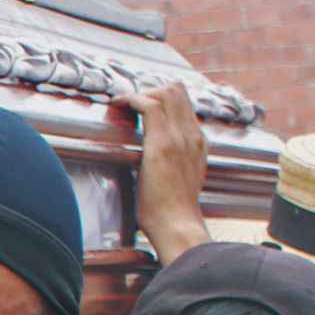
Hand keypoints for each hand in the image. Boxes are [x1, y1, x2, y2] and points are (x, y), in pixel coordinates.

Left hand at [118, 80, 209, 264]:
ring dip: (139, 93)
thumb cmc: (171, 210)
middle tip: (126, 103)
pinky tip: (117, 106)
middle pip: (176, 89)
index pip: (183, 102)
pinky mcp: (162, 145)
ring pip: (166, 92)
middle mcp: (192, 135)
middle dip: (148, 89)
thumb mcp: (180, 179)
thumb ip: (174, 162)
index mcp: (197, 142)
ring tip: (121, 105)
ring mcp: (180, 138)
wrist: (177, 225)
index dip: (159, 95)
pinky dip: (131, 99)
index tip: (137, 105)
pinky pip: (149, 106)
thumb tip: (155, 160)